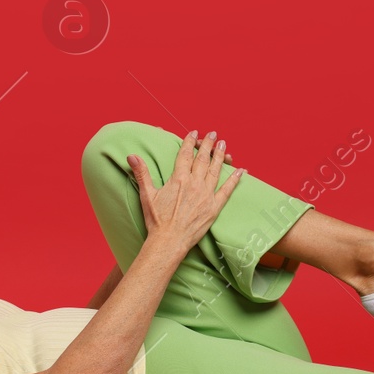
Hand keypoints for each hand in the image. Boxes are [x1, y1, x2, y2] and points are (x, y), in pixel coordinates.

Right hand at [127, 130, 244, 253]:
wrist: (169, 241)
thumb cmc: (157, 220)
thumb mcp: (147, 194)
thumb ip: (142, 173)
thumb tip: (131, 156)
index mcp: (178, 179)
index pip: (185, 155)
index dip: (189, 142)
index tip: (193, 133)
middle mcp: (194, 184)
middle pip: (202, 159)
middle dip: (208, 145)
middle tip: (213, 134)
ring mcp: (206, 195)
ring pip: (215, 170)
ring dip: (220, 156)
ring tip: (223, 145)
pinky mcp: (214, 207)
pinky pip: (227, 190)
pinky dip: (235, 179)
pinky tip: (241, 170)